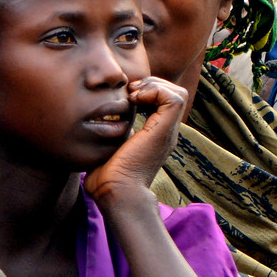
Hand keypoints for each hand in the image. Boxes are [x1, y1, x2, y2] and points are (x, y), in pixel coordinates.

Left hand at [83, 76, 188, 208]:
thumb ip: (112, 133)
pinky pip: (173, 98)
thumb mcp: (110, 147)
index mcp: (157, 135)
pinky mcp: (164, 130)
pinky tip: (134, 100)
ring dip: (154, 86)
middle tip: (130, 93)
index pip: (165, 101)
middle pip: (176, 94)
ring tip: (133, 96)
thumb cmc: (107, 178)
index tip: (126, 97)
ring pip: (178, 93)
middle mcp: (167, 132)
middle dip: (152, 85)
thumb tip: (98, 124)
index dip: (148, 91)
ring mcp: (168, 131)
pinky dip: (154, 91)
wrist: (117, 192)